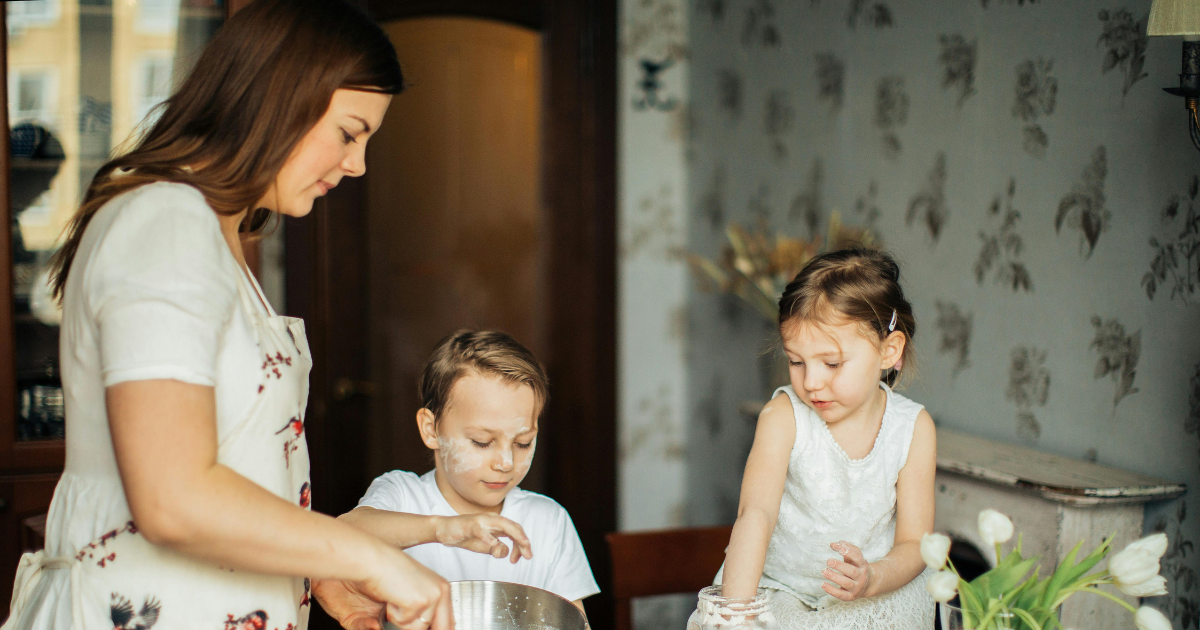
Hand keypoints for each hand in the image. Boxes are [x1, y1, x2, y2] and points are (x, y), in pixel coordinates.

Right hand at [316, 545, 452, 629]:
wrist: (370, 559)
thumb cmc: (384, 571)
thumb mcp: (408, 593)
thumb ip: (420, 612)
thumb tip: (417, 626)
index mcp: (441, 587)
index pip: (448, 621)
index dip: (438, 627)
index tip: (432, 627)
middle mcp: (441, 590)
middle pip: (442, 627)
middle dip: (417, 626)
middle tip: (399, 609)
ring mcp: (432, 596)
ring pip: (419, 628)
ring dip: (402, 620)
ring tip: (395, 599)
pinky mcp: (418, 601)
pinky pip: (404, 623)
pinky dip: (392, 615)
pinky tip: (390, 597)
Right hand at [434, 514, 531, 563]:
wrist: (443, 530)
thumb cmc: (464, 536)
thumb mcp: (483, 546)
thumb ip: (495, 549)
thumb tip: (505, 552)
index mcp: (496, 524)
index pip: (515, 532)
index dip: (523, 544)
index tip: (525, 557)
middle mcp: (492, 519)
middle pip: (513, 527)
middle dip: (524, 540)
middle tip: (529, 555)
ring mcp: (481, 521)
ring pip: (503, 524)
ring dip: (515, 535)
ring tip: (522, 545)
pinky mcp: (469, 525)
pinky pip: (480, 530)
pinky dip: (488, 537)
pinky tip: (494, 544)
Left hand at [821, 541, 871, 601]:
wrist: (869, 584)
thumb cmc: (857, 567)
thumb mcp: (855, 556)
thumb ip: (845, 547)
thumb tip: (833, 544)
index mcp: (862, 564)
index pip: (857, 558)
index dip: (849, 553)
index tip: (840, 549)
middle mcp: (861, 576)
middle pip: (852, 571)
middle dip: (840, 566)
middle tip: (829, 561)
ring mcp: (857, 587)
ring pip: (846, 583)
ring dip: (834, 577)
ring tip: (824, 571)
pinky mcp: (851, 596)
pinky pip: (841, 595)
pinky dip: (831, 590)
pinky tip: (823, 584)